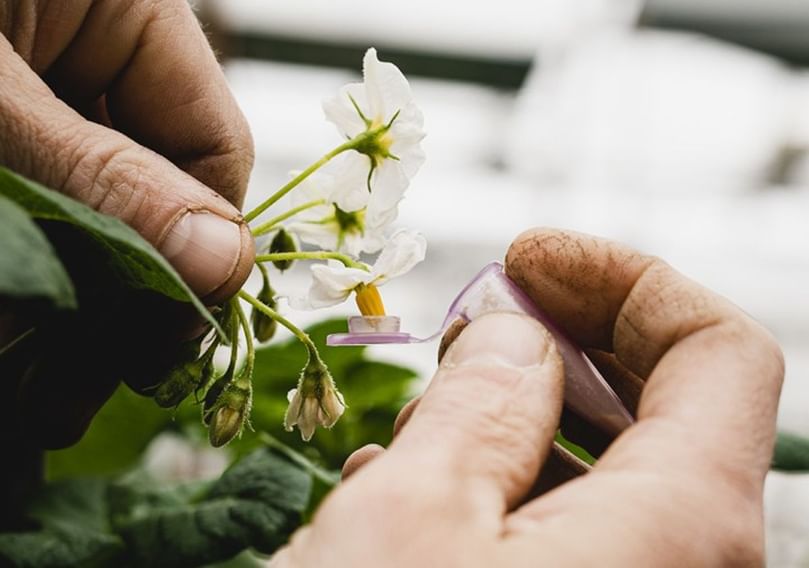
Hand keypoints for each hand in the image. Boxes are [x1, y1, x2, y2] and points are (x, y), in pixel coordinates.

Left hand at [0, 1, 253, 446]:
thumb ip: (99, 176)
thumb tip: (225, 261)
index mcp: (120, 13)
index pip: (211, 147)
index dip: (202, 246)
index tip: (167, 338)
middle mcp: (85, 58)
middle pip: (151, 198)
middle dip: (120, 299)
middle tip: (81, 394)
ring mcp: (31, 105)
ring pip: (86, 222)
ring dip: (62, 309)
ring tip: (32, 395)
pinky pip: (28, 220)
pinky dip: (18, 282)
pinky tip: (7, 343)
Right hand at [272, 228, 783, 566]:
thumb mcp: (410, 518)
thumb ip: (478, 405)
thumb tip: (515, 333)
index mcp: (680, 529)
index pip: (717, 349)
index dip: (623, 278)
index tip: (527, 256)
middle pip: (664, 404)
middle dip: (558, 345)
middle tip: (466, 329)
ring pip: (607, 471)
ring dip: (512, 424)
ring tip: (411, 437)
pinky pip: (573, 535)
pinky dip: (505, 493)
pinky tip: (418, 502)